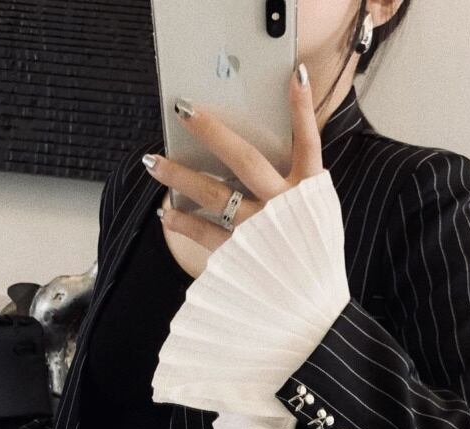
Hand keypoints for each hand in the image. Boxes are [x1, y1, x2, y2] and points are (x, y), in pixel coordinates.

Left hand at [142, 63, 322, 254]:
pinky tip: (166, 214)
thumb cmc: (313, 262)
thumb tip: (258, 165)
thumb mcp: (316, 219)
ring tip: (152, 162)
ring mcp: (259, 231)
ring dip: (179, 176)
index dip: (302, 107)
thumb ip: (295, 190)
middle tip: (183, 110)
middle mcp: (283, 207)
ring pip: (214, 194)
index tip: (295, 75)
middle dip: (212, 132)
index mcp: (309, 192)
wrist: (313, 313)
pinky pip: (204, 233)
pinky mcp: (240, 255)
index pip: (308, 140)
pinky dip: (183, 223)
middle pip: (244, 159)